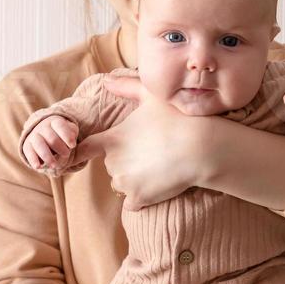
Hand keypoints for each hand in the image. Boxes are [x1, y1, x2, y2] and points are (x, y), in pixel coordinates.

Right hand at [22, 115, 78, 169]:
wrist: (43, 132)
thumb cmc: (62, 134)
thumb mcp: (70, 130)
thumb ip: (73, 134)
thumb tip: (72, 142)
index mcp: (55, 122)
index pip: (60, 126)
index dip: (67, 136)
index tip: (73, 145)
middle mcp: (43, 127)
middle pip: (52, 138)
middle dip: (60, 148)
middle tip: (66, 154)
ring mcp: (34, 136)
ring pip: (39, 145)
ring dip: (48, 156)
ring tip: (54, 165)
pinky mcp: (27, 145)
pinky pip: (28, 152)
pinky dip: (33, 160)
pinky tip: (38, 167)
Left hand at [72, 75, 208, 209]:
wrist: (201, 148)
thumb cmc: (177, 118)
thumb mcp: (151, 96)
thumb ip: (126, 86)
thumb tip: (106, 80)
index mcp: (112, 139)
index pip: (85, 148)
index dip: (84, 150)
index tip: (84, 153)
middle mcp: (113, 163)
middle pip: (111, 165)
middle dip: (125, 160)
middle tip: (150, 152)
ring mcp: (125, 183)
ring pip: (122, 184)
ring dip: (133, 180)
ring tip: (158, 167)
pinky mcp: (139, 199)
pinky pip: (132, 203)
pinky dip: (141, 198)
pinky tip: (157, 186)